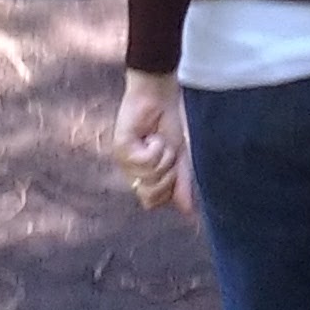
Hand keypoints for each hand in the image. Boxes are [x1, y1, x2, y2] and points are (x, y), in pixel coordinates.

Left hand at [114, 73, 193, 218]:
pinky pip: (144, 162)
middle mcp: (130, 172)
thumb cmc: (169, 124)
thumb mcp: (181, 158)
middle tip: (167, 154)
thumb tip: (189, 212)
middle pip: (150, 196)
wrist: (162, 96)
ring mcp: (123, 161)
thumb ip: (183, 184)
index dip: (167, 190)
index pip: (152, 202)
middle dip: (167, 175)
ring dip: (163, 157)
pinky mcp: (121, 147)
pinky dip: (155, 148)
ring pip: (148, 178)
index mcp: (142, 177)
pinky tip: (151, 135)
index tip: (173, 168)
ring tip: (159, 140)